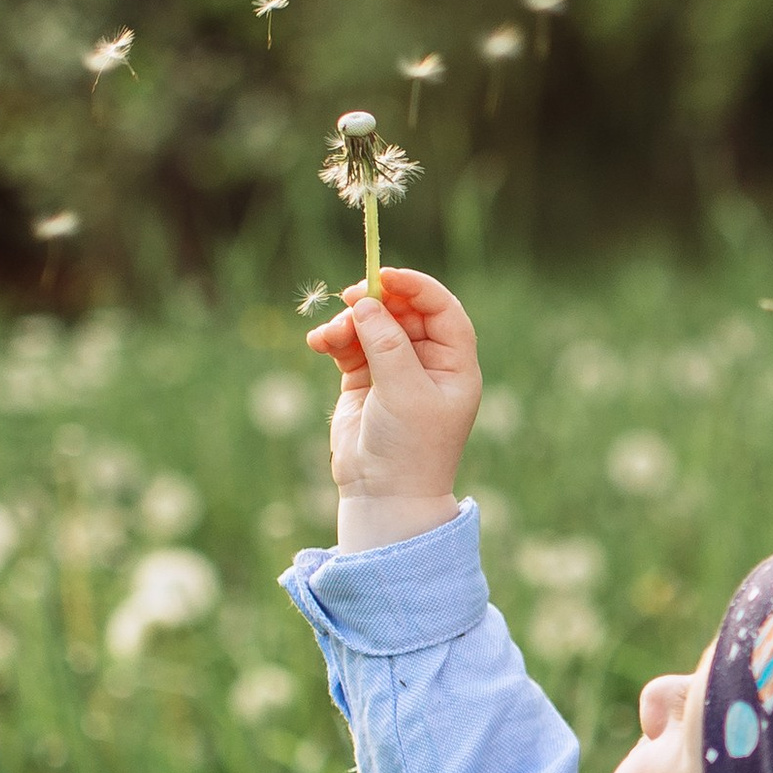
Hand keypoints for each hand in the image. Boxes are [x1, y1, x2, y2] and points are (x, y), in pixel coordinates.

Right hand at [306, 268, 482, 551]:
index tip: (385, 276)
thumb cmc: (409, 448)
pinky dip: (334, 339)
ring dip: (349, 323)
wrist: (383, 496)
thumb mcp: (404, 391)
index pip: (442, 310)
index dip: (417, 288)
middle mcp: (427, 364)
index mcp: (454, 365)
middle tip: (351, 296)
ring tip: (331, 336)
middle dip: (377, 302)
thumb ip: (386, 344)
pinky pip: (349, 345)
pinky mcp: (364, 380)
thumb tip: (366, 302)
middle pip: (404, 312)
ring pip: (372, 325)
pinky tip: (318, 342)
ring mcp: (394, 370)